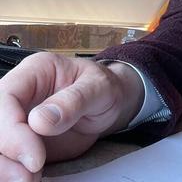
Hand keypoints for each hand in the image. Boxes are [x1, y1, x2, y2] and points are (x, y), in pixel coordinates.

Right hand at [0, 52, 143, 180]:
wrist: (109, 104)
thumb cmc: (104, 88)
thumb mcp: (99, 88)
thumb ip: (74, 101)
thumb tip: (39, 121)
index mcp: (35, 71)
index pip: (6, 96)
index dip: (11, 130)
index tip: (35, 158)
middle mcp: (20, 94)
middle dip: (5, 154)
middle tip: (29, 176)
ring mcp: (17, 119)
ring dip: (5, 169)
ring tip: (31, 180)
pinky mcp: (19, 142)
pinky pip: (6, 159)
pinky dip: (12, 174)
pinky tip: (31, 179)